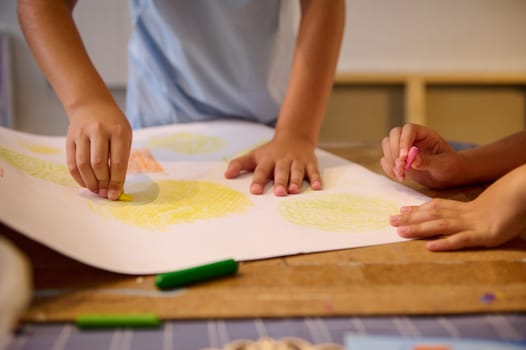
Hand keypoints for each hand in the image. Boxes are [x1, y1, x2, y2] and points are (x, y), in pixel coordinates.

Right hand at [66, 102, 131, 199]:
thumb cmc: (113, 125)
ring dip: (89, 182)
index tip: (115, 195)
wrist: (92, 104)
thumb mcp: (124, 137)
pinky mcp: (70, 138)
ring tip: (96, 191)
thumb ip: (121, 160)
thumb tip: (117, 188)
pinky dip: (78, 177)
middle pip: (99, 164)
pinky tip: (85, 183)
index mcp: (118, 131)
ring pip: (83, 165)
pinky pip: (72, 162)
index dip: (116, 182)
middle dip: (102, 183)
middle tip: (105, 194)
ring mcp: (82, 134)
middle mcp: (99, 131)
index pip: (117, 162)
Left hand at [224, 132, 321, 195]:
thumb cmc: (271, 152)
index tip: (255, 191)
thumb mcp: (254, 155)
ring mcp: (297, 161)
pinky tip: (317, 187)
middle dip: (280, 182)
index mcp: (268, 160)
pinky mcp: (310, 163)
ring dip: (296, 181)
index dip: (258, 180)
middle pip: (281, 172)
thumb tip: (226, 174)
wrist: (294, 136)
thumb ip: (239, 164)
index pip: (262, 170)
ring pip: (297, 171)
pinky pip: (314, 171)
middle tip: (279, 193)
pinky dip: (316, 179)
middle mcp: (283, 160)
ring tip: (294, 191)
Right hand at [380, 123, 462, 187]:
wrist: (448, 176)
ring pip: (387, 145)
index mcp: (425, 134)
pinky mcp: (399, 160)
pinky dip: (389, 168)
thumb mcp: (443, 165)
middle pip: (394, 134)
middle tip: (401, 167)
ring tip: (401, 174)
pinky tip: (400, 177)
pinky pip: (386, 159)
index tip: (404, 158)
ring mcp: (403, 148)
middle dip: (394, 151)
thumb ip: (428, 162)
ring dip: (390, 160)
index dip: (404, 141)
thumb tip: (412, 161)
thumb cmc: (450, 166)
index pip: (409, 129)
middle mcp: (412, 138)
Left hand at [390, 164, 525, 250]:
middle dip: (410, 219)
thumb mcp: (486, 206)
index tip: (399, 211)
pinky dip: (445, 243)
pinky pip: (461, 240)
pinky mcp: (484, 235)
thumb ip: (471, 210)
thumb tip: (460, 213)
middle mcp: (463, 215)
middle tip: (390, 222)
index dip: (417, 209)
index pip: (435, 207)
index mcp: (464, 207)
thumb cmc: (509, 201)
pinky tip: (430, 247)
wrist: (525, 194)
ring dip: (419, 229)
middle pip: (432, 215)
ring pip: (440, 226)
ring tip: (401, 232)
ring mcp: (472, 225)